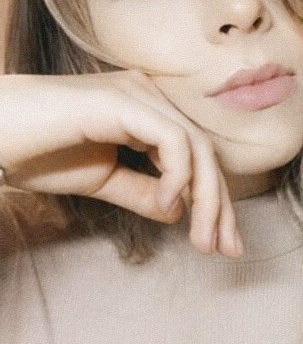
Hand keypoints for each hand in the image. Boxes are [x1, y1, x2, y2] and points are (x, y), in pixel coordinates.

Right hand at [0, 70, 242, 257]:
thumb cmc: (36, 153)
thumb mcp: (101, 180)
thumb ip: (141, 191)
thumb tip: (178, 210)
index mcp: (144, 111)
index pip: (196, 155)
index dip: (215, 200)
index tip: (221, 244)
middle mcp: (147, 96)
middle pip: (205, 151)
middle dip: (220, 204)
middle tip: (225, 249)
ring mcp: (136, 94)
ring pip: (196, 146)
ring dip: (206, 197)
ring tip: (202, 239)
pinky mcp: (121, 101)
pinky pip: (170, 139)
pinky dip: (177, 174)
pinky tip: (168, 204)